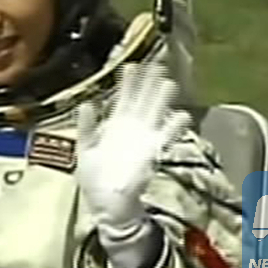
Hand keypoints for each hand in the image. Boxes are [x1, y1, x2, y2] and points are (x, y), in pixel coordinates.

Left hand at [76, 63, 190, 267]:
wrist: (106, 204)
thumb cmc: (94, 178)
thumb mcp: (84, 148)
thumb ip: (86, 126)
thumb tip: (87, 103)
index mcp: (114, 124)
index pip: (123, 97)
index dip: (128, 81)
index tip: (133, 64)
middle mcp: (131, 127)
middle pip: (142, 100)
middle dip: (150, 82)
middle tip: (159, 63)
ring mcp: (143, 139)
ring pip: (155, 113)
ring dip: (162, 99)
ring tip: (169, 82)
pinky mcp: (151, 153)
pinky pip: (164, 137)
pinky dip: (174, 127)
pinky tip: (183, 116)